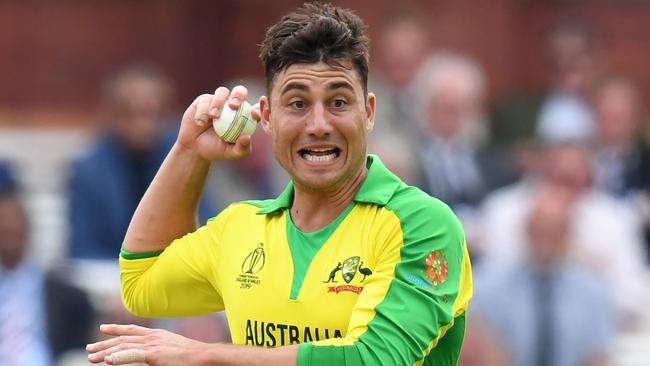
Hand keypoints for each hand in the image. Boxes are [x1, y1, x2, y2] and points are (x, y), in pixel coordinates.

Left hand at [87, 324, 213, 365]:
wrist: (205, 356)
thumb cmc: (193, 357)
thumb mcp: (173, 349)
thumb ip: (159, 351)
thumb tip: (152, 356)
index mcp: (157, 335)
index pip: (132, 329)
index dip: (116, 329)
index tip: (102, 329)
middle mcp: (153, 336)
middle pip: (123, 338)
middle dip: (104, 343)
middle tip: (89, 349)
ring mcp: (153, 344)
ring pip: (123, 346)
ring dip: (105, 352)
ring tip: (91, 357)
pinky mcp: (154, 354)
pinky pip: (132, 355)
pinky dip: (119, 356)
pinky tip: (108, 360)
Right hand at [176, 85, 260, 161]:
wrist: (193, 148)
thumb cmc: (216, 150)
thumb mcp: (230, 153)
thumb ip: (241, 147)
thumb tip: (247, 137)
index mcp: (244, 116)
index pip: (255, 108)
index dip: (258, 108)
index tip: (254, 115)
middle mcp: (233, 105)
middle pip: (240, 91)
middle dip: (239, 95)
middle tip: (234, 105)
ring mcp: (219, 100)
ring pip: (222, 92)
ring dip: (218, 102)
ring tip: (213, 116)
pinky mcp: (204, 100)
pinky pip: (205, 100)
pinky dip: (203, 112)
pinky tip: (200, 123)